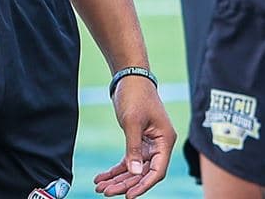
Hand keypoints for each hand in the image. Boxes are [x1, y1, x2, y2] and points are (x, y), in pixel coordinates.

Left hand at [92, 76, 173, 197]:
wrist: (129, 77)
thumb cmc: (135, 95)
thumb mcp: (132, 122)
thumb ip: (134, 148)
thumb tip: (135, 172)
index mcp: (165, 140)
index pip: (157, 171)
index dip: (143, 185)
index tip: (128, 196)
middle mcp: (159, 145)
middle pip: (144, 173)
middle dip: (124, 184)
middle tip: (105, 192)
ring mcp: (149, 144)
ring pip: (134, 169)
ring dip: (118, 179)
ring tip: (99, 187)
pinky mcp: (137, 141)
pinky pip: (127, 160)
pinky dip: (115, 170)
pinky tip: (101, 177)